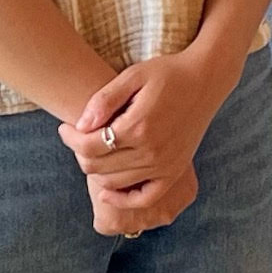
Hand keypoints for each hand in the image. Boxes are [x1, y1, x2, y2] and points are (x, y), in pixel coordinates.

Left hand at [61, 51, 215, 236]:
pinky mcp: (175, 171)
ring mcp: (165, 165)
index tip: (66, 127)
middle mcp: (151, 151)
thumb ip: (104, 99)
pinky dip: (123, 199)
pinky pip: (144, 197)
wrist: (206, 80)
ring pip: (113, 183)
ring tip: (94, 151)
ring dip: (96, 170)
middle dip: (80, 152)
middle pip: (97, 166)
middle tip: (77, 137)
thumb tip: (80, 125)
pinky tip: (107, 191)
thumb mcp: (133, 76)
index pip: (88, 145)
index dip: (70, 138)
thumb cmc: (167, 73)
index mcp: (138, 126)